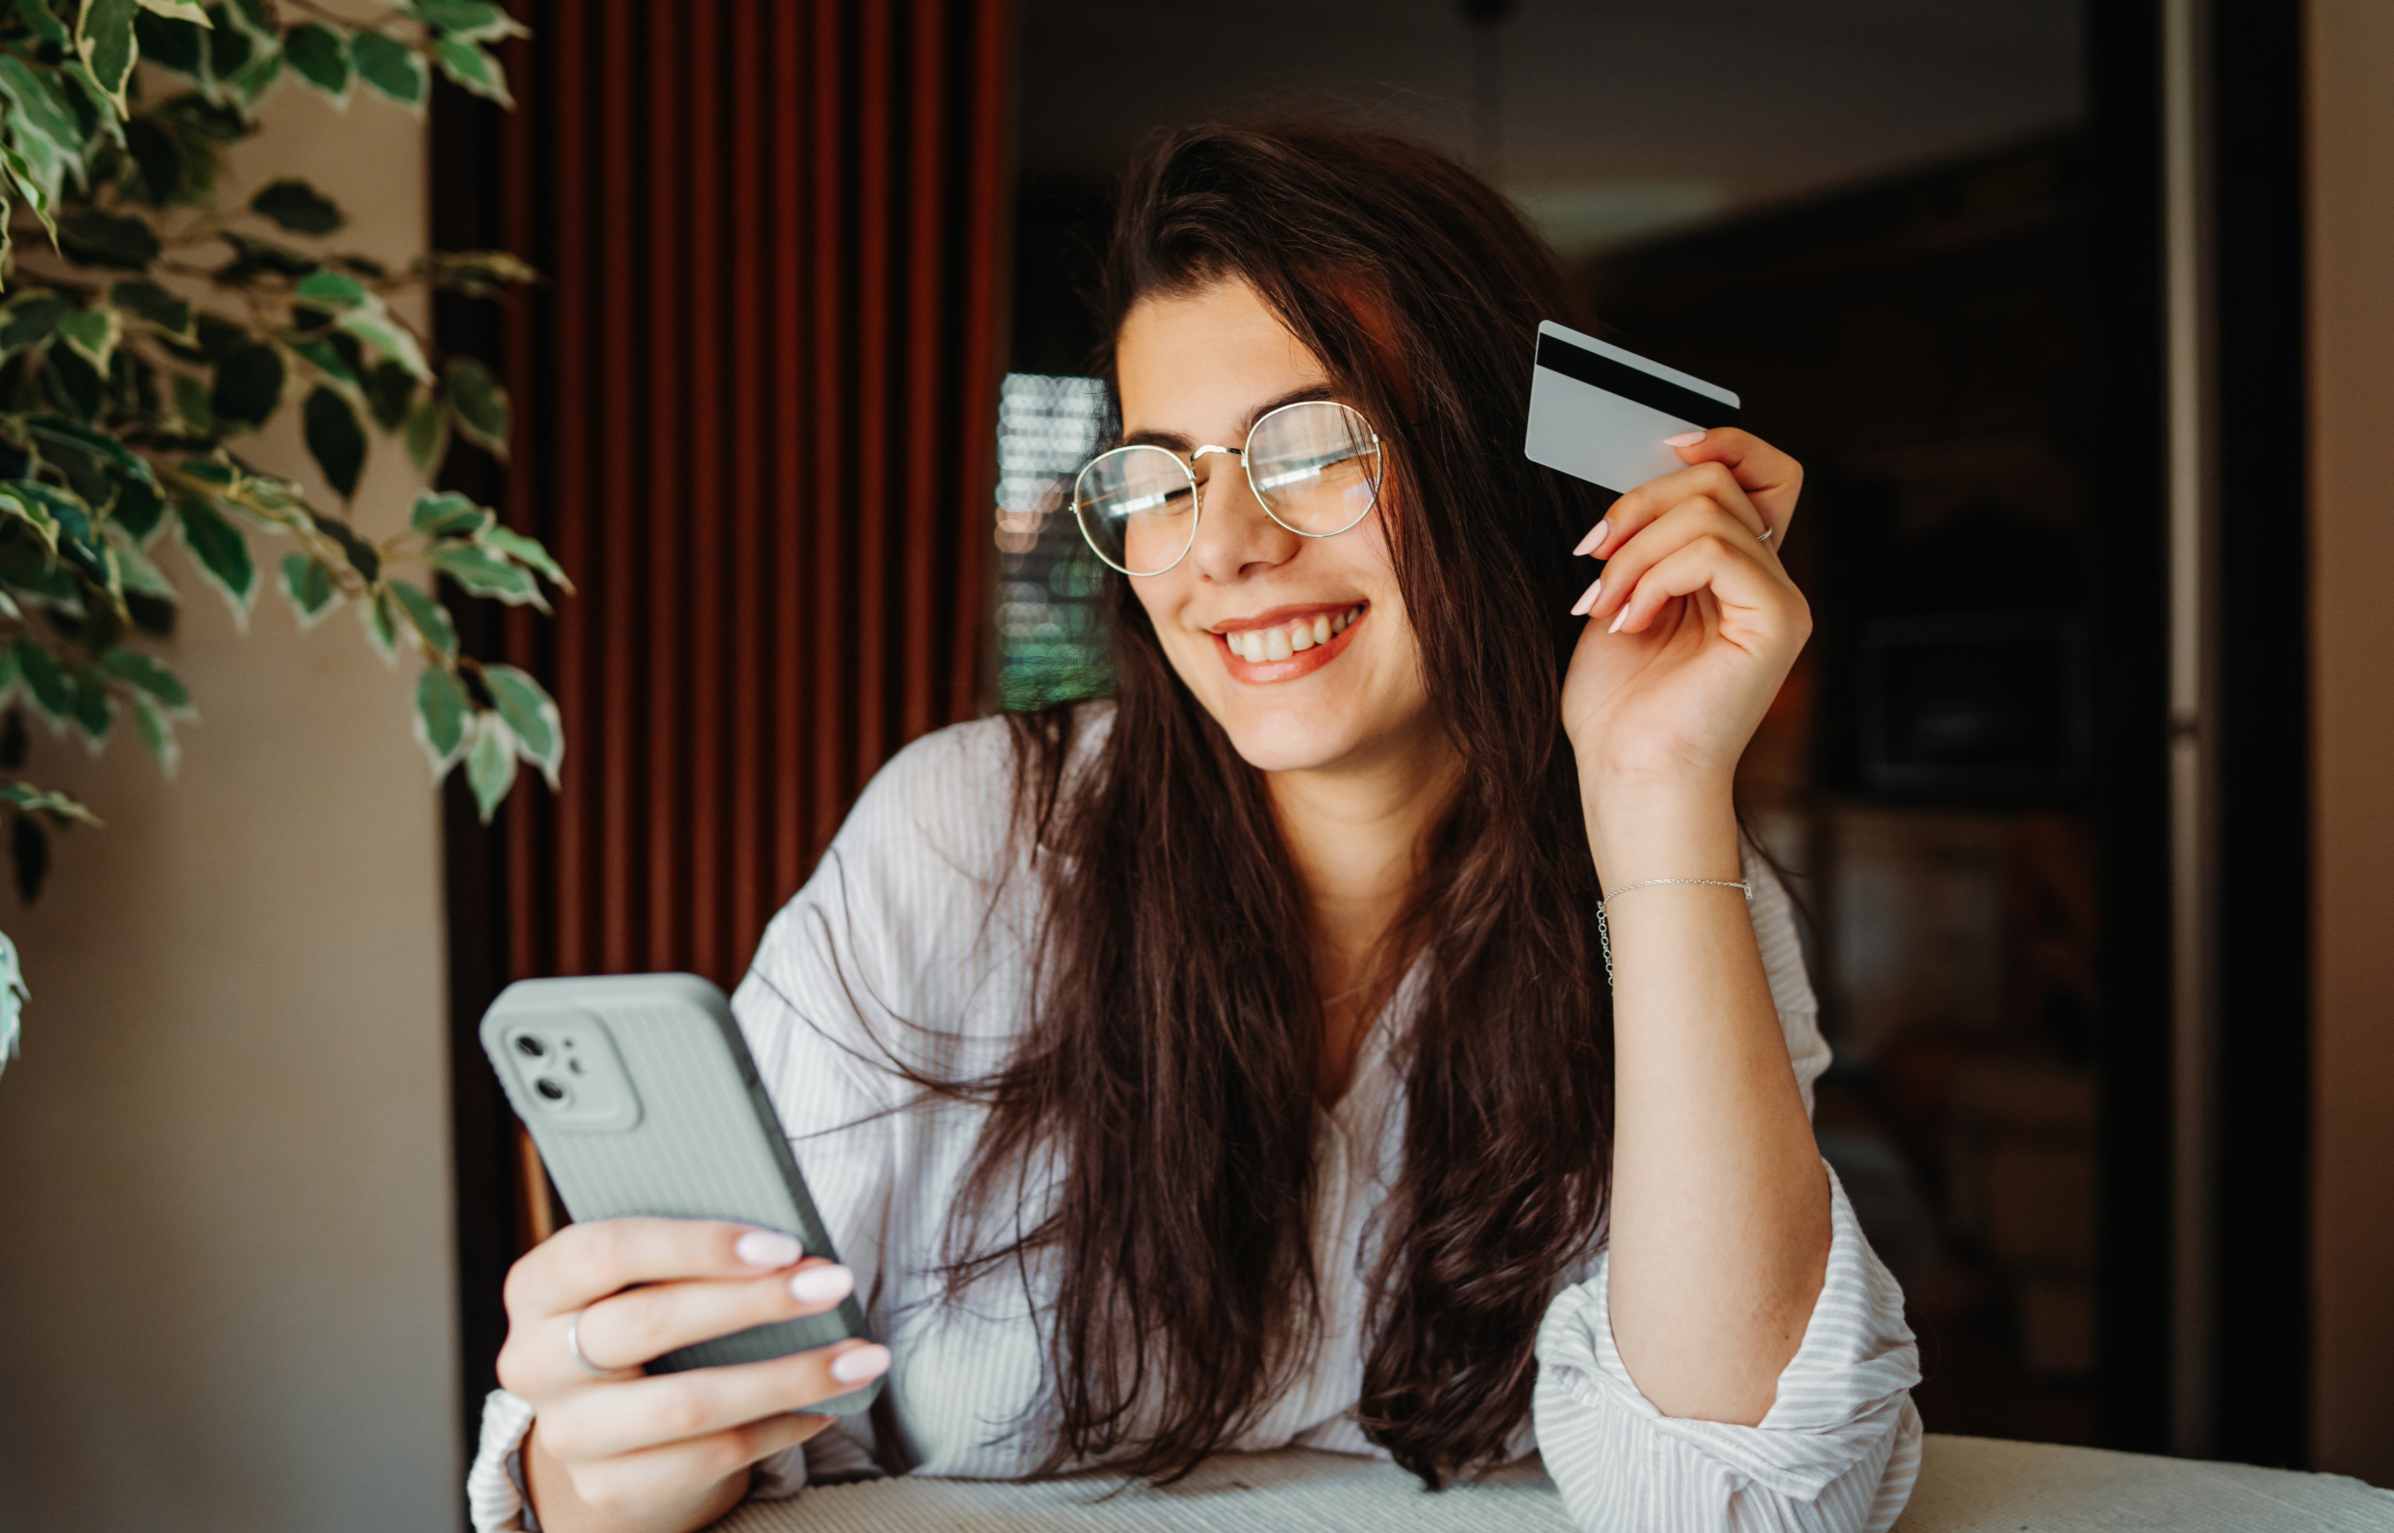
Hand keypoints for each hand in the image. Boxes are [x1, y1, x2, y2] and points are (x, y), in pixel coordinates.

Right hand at [494, 1216, 888, 1525]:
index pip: (608, 1251)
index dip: (697, 1246)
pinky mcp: (608, 1487)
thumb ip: (690, 1256)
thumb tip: (793, 1247)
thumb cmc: (645, 1321)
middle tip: (837, 1284)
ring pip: (687, 1404)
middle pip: (649, 1325)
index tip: (785, 1245)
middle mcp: (535, 1361)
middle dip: (756, 1302)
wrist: (607, 1429)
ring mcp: (568, 1432)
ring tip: (861, 1357)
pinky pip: (709, 1457)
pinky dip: (778, 1428)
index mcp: (539, 1286)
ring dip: (788, 1376)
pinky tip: (824, 1407)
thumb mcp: (644, 1278)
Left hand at [1560, 428, 1811, 786]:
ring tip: (1605, 605)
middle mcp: (1768, 581)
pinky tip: (1630, 621)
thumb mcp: (1622, 598)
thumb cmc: (1619, 707)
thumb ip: (1647, 537)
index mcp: (1736, 573)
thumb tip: (1650, 471)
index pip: (1763, 472)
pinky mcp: (1777, 621)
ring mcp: (1780, 601)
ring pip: (1709, 509)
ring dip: (1634, 550)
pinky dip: (1655, 575)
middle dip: (1639, 504)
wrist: (1629, 778)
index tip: (1659, 450)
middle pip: (1720, 479)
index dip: (1722, 443)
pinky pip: (1714, 550)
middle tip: (1593, 557)